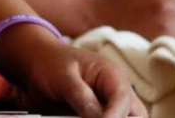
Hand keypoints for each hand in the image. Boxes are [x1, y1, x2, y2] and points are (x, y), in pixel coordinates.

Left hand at [2, 33, 145, 117]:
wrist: (38, 63)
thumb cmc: (50, 62)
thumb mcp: (61, 75)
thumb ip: (80, 94)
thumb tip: (97, 117)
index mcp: (110, 74)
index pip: (122, 99)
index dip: (114, 117)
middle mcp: (116, 91)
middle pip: (135, 115)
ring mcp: (110, 105)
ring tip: (79, 117)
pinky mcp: (100, 116)